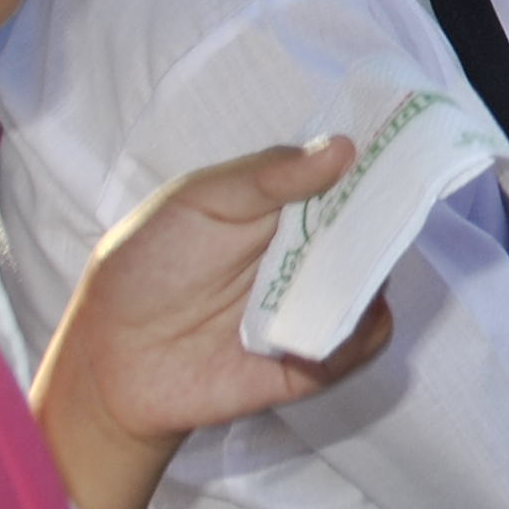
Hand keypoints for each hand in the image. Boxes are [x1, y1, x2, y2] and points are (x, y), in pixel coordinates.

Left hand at [31, 139, 393, 508]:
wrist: (107, 362)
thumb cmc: (145, 267)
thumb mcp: (196, 203)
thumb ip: (265, 176)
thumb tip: (343, 147)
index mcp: (284, 209)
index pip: (346, 179)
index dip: (375, 166)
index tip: (402, 152)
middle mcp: (308, 255)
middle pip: (370, 233)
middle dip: (384, 222)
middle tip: (384, 214)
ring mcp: (312, 308)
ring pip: (372, 287)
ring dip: (371, 279)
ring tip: (343, 277)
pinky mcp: (313, 361)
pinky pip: (359, 347)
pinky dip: (361, 335)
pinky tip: (336, 324)